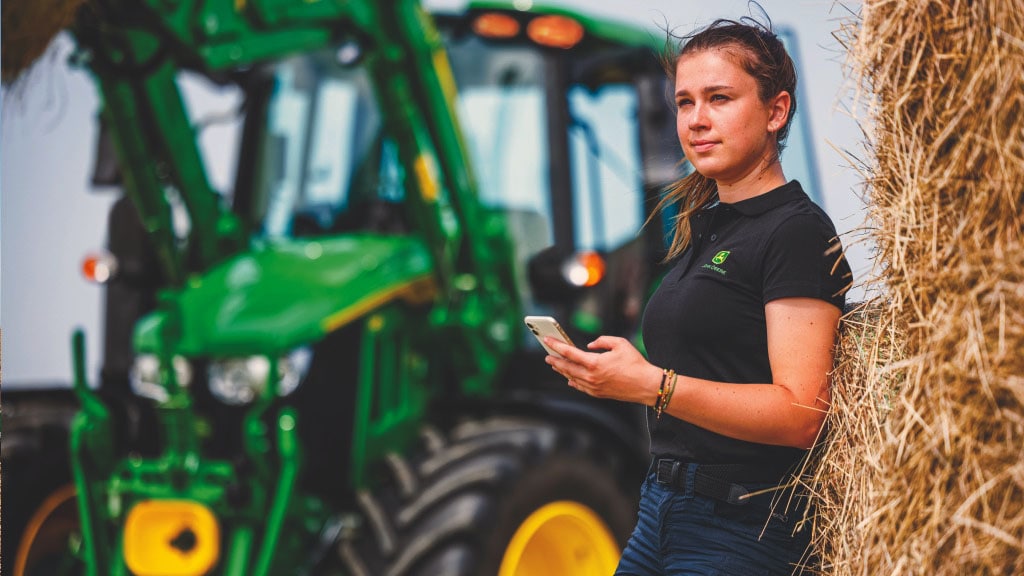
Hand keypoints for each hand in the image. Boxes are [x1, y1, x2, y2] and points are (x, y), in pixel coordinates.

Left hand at [543, 336, 661, 405]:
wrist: (646, 385)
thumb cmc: (635, 363)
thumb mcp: (620, 343)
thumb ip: (602, 341)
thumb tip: (590, 346)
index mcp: (594, 363)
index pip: (569, 353)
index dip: (556, 346)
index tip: (548, 341)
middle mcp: (591, 377)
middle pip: (567, 368)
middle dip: (555, 360)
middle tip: (548, 355)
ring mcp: (594, 387)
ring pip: (572, 378)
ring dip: (562, 371)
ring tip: (556, 365)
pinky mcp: (598, 394)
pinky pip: (581, 387)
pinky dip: (573, 381)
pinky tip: (569, 378)